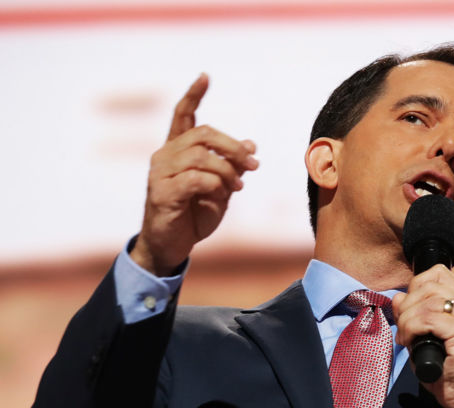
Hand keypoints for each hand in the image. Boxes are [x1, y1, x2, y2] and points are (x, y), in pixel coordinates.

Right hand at [130, 74, 258, 275]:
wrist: (172, 245)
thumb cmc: (194, 215)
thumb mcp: (220, 189)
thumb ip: (232, 167)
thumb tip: (251, 143)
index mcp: (177, 151)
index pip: (183, 115)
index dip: (193, 95)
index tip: (205, 76)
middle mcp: (164, 156)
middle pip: (202, 135)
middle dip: (233, 147)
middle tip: (254, 163)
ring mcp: (160, 174)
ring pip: (200, 156)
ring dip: (227, 170)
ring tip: (239, 186)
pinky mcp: (162, 193)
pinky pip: (195, 178)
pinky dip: (216, 184)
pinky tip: (225, 193)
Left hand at [393, 265, 453, 407]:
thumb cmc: (450, 373)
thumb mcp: (428, 338)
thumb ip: (415, 315)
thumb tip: (397, 297)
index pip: (438, 274)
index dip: (415, 289)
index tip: (407, 313)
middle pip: (430, 284)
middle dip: (407, 305)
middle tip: (402, 329)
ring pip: (427, 299)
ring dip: (407, 318)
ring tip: (405, 337)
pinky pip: (428, 318)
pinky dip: (411, 328)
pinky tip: (409, 341)